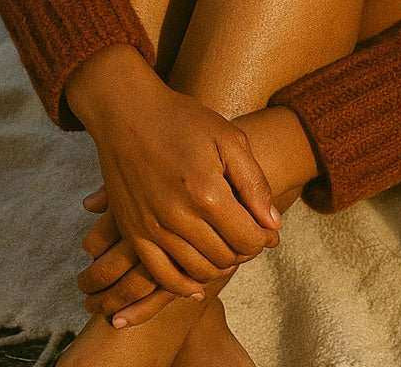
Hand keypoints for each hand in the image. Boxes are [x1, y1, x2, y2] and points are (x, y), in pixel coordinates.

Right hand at [82, 76, 282, 301]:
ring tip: (227, 247)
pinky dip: (183, 285)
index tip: (268, 231)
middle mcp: (179, 217)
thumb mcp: (230, 139)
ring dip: (219, 266)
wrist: (128, 114)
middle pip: (225, 258)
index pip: (248, 239)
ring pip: (197, 271)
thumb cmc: (183, 121)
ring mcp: (153, 228)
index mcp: (207, 193)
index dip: (264, 239)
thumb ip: (254, 184)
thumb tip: (272, 224)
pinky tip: (197, 281)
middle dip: (244, 251)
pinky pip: (161, 276)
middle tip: (249, 236)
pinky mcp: (134, 233)